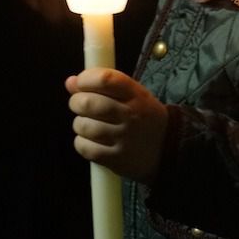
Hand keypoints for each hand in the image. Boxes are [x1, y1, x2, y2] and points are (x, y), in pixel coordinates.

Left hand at [65, 69, 168, 183]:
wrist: (168, 149)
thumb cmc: (144, 117)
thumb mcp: (134, 95)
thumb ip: (105, 85)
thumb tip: (70, 82)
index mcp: (136, 94)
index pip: (105, 79)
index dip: (86, 78)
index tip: (79, 82)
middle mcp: (130, 114)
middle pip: (90, 103)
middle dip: (76, 102)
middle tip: (78, 104)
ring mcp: (124, 138)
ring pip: (85, 126)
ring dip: (79, 124)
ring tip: (86, 124)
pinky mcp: (117, 159)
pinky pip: (86, 148)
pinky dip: (81, 143)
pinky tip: (89, 140)